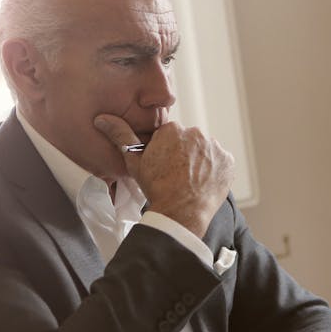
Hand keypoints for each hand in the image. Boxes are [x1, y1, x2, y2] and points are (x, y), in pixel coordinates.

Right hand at [94, 114, 233, 236]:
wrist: (180, 212)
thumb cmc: (155, 187)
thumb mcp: (134, 162)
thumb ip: (120, 136)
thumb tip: (102, 119)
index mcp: (173, 129)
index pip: (171, 136)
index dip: (166, 152)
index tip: (164, 166)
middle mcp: (196, 133)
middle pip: (189, 141)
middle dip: (184, 154)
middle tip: (176, 175)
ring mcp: (214, 147)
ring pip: (205, 151)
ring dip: (200, 161)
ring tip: (190, 180)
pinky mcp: (228, 161)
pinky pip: (221, 162)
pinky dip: (215, 170)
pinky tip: (204, 183)